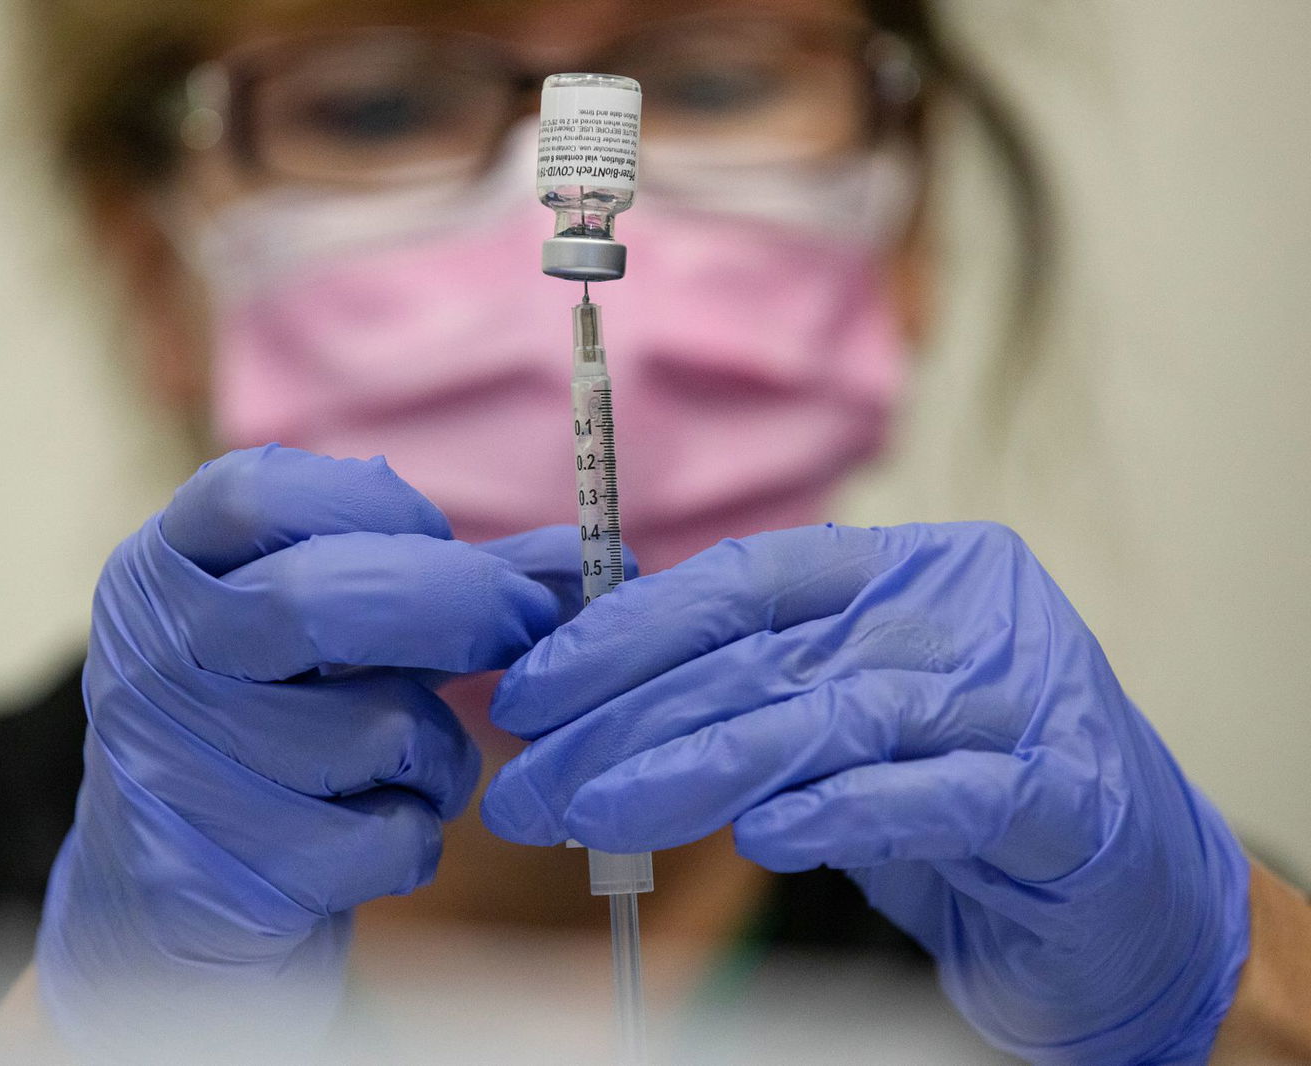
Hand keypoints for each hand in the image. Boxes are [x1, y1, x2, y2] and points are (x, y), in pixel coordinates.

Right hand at [37, 445, 577, 1061]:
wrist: (175, 895)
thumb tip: (589, 564)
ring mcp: (164, 767)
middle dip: (459, 606)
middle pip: (319, 600)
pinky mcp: (205, 877)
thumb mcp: (344, 637)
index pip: (260, 495)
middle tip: (521, 628)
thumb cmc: (280, 731)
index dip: (378, 510)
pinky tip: (380, 830)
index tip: (441, 540)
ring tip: (416, 765)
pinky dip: (415, 836)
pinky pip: (379, 839)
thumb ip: (451, 582)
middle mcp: (147, 656)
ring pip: (376, 730)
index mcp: (162, 569)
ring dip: (441, 752)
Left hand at [482, 522, 1249, 1063]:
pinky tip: (762, 840)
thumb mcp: (844, 721)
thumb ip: (752, 691)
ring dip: (691, 770)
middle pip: (761, 655)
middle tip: (532, 781)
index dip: (623, 631)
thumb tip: (587, 697)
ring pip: (825, 718)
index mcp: (902, 569)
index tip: (529, 691)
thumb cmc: (965, 795)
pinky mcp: (1062, 794)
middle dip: (623, 720)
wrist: (1131, 894)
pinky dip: (839, 813)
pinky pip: (931, 793)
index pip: (740, 581)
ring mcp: (1017, 693)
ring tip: (594, 815)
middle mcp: (959, 609)